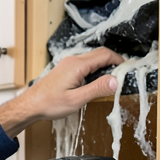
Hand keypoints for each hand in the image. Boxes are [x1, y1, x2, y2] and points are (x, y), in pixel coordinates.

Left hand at [0, 47, 123, 136]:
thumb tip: (115, 80)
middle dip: (114, 62)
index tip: (129, 68)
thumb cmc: (49, 104)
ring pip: (92, 59)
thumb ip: (97, 89)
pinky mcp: (66, 69)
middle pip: (99, 54)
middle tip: (123, 74)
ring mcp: (68, 64)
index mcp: (77, 65)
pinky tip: (96, 82)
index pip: (104, 55)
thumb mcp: (77, 100)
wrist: (30, 105)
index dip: (119, 60)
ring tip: (112, 79)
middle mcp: (73, 61)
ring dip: (104, 66)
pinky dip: (95, 69)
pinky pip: (85, 64)